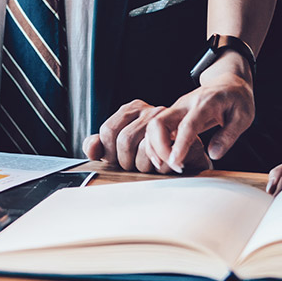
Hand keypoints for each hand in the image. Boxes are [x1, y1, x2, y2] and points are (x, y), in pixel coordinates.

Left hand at [82, 100, 211, 173]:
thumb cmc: (149, 155)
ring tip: (151, 168)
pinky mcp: (189, 139)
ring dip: (145, 168)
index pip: (109, 131)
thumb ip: (100, 146)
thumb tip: (92, 149)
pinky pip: (166, 160)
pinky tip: (165, 170)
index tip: (118, 161)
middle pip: (125, 140)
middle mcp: (151, 111)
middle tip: (135, 168)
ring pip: (144, 149)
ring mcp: (172, 124)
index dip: (110, 153)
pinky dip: (162, 171)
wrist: (186, 161)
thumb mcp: (119, 148)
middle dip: (127, 162)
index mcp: (132, 109)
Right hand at [142, 53, 254, 172]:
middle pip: (158, 123)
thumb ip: (228, 136)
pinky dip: (155, 144)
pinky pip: (155, 129)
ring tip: (167, 165)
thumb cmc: (237, 99)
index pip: (187, 125)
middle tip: (175, 166)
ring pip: (152, 126)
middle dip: (159, 147)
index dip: (180, 145)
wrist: (228, 82)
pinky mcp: (172, 115)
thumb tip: (214, 154)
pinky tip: (164, 157)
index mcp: (205, 103)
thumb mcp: (244, 117)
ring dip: (154, 147)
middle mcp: (184, 104)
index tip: (176, 162)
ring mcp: (176, 109)